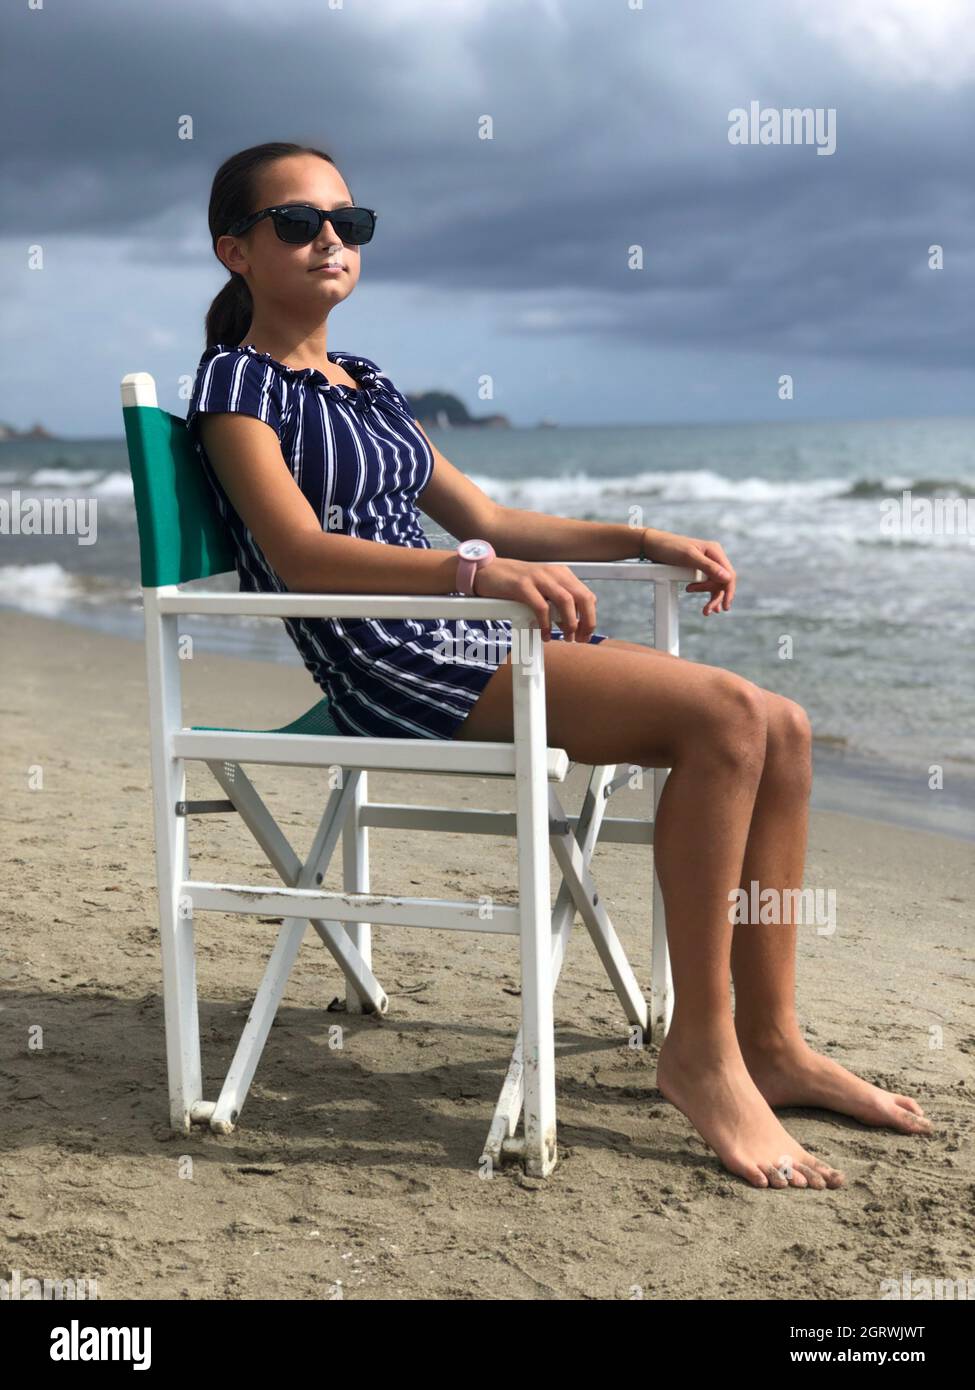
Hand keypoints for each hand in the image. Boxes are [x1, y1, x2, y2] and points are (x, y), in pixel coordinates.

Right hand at [472, 558, 597, 640]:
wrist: (486, 571)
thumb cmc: (513, 584)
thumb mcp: (540, 590)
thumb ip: (556, 604)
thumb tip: (569, 626)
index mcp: (561, 574)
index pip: (587, 596)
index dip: (590, 617)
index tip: (585, 634)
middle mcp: (553, 573)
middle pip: (582, 597)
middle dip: (586, 622)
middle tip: (579, 639)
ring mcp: (538, 577)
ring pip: (566, 601)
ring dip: (570, 623)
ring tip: (566, 637)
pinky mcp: (522, 585)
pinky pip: (541, 607)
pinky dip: (546, 624)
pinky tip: (545, 634)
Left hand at [641, 527, 735, 614]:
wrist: (653, 545)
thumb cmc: (669, 547)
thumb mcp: (688, 557)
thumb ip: (708, 567)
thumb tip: (727, 578)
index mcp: (714, 551)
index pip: (729, 574)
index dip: (728, 591)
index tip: (724, 605)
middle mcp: (713, 557)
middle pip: (722, 581)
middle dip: (716, 597)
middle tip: (707, 611)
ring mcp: (706, 563)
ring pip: (715, 584)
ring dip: (711, 597)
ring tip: (705, 611)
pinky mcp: (698, 569)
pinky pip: (706, 583)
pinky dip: (705, 592)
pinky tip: (704, 602)